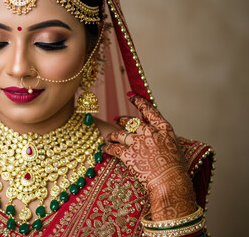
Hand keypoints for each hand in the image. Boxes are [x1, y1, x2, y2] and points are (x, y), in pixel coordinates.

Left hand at [102, 94, 195, 219]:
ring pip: (120, 134)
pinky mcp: (128, 154)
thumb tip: (157, 138)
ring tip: (108, 136)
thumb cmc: (176, 170)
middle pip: (132, 122)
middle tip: (117, 119)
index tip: (131, 96)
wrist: (170, 183)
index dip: (138, 102)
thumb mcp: (174, 148)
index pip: (149, 110)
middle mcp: (150, 132)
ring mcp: (138, 142)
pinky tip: (104, 148)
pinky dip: (108, 148)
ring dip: (113, 135)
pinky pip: (114, 148)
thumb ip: (163, 140)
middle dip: (123, 120)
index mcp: (164, 129)